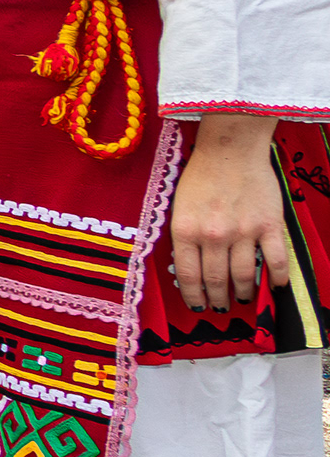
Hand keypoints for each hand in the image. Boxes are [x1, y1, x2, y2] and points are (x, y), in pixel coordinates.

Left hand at [170, 114, 287, 327]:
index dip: (193, 296)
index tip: (197, 306)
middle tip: (221, 306)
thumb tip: (191, 269)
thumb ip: (186, 238)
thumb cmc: (200, 177)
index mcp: (186, 231)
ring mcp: (244, 232)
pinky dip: (277, 278)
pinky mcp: (269, 225)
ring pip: (245, 275)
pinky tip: (275, 286)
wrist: (231, 150)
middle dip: (218, 298)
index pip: (188, 276)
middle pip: (217, 280)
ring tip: (243, 298)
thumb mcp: (180, 208)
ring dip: (244, 292)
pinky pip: (275, 260)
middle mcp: (214, 236)